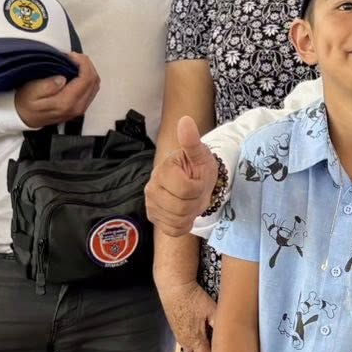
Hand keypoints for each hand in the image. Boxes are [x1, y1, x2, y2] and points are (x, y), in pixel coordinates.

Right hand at [12, 52, 100, 128]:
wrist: (25, 118)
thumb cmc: (26, 105)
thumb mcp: (31, 92)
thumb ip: (47, 86)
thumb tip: (62, 78)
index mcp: (66, 102)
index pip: (86, 79)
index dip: (82, 63)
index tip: (71, 56)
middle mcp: (77, 107)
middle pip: (94, 81)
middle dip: (86, 64)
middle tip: (73, 57)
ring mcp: (80, 108)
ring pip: (95, 85)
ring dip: (88, 70)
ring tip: (74, 62)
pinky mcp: (80, 107)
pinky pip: (91, 90)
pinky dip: (87, 77)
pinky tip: (76, 72)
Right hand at [146, 115, 219, 237]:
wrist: (193, 180)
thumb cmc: (197, 166)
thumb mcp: (200, 154)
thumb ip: (192, 141)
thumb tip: (185, 121)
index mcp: (163, 170)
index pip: (186, 190)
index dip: (198, 187)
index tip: (198, 179)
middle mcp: (151, 188)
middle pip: (181, 209)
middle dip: (195, 202)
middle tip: (196, 192)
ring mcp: (151, 204)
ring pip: (177, 221)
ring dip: (190, 214)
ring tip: (190, 200)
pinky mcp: (154, 218)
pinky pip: (173, 230)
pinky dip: (183, 224)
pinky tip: (184, 211)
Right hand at [160, 276, 217, 351]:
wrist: (173, 288)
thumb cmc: (192, 299)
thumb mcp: (212, 310)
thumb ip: (221, 325)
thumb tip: (231, 336)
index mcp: (196, 340)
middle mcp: (186, 341)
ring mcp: (179, 336)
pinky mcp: (176, 329)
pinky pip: (185, 346)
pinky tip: (195, 350)